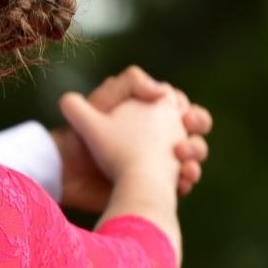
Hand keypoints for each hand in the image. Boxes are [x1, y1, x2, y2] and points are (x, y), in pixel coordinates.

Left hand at [53, 65, 212, 209]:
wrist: (70, 174)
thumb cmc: (82, 135)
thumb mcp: (104, 99)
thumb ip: (133, 82)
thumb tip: (164, 90)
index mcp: (149, 115)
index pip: (182, 107)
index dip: (188, 110)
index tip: (182, 116)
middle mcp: (158, 137)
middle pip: (195, 130)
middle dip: (198, 132)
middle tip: (184, 139)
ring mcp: (159, 162)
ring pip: (194, 156)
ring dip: (195, 156)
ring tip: (183, 162)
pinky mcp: (157, 185)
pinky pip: (183, 182)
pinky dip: (186, 180)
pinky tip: (180, 181)